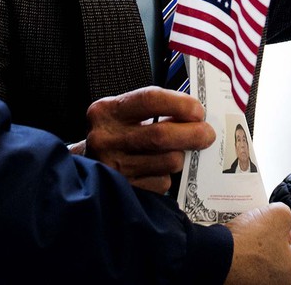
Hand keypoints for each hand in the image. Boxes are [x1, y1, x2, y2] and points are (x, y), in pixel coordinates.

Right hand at [72, 86, 214, 194]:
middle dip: (193, 134)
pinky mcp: (123, 190)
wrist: (82, 167)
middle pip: (161, 135)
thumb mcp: (123, 113)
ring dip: (181, 156)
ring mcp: (113, 167)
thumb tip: (196, 115)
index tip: (199, 110)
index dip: (180, 104)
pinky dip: (168, 176)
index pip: (149, 100)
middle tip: (208, 134)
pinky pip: (162, 183)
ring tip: (179, 151)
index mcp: (107, 111)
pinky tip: (160, 169)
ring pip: (167, 161)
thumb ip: (154, 109)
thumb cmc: (115, 133)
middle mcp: (106, 138)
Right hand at [224, 204, 290, 284]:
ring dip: (256, 242)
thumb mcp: (278, 214)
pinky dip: (243, 252)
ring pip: (261, 259)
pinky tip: (239, 238)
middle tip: (266, 221)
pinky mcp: (239, 283)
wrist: (215, 257)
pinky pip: (246, 266)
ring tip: (250, 226)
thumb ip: (286, 215)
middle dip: (272, 234)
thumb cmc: (249, 244)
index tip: (285, 218)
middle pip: (280, 253)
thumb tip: (282, 218)